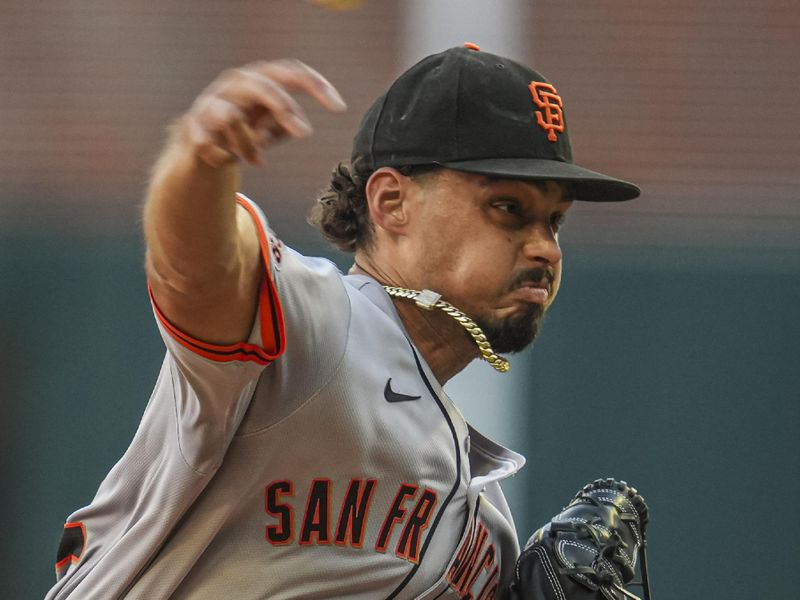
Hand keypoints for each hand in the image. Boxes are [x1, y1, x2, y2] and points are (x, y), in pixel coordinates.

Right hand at [183, 60, 346, 167]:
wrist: (202, 146)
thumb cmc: (244, 132)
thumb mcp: (270, 130)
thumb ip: (285, 125)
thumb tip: (296, 127)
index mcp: (261, 80)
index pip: (292, 72)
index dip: (317, 86)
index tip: (339, 108)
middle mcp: (236, 83)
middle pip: (264, 84)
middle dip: (285, 108)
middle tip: (304, 134)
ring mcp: (212, 101)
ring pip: (231, 115)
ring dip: (248, 144)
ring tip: (256, 160)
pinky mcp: (195, 123)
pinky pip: (208, 139)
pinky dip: (222, 153)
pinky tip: (224, 159)